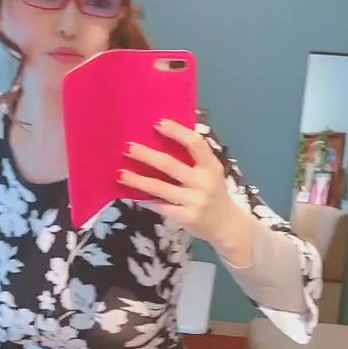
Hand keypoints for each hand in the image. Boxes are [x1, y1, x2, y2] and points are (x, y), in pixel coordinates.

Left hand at [119, 119, 251, 256]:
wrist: (226, 226)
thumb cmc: (214, 192)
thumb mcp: (212, 172)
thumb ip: (196, 157)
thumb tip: (166, 134)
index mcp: (212, 166)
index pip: (195, 143)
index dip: (176, 131)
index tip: (157, 123)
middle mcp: (203, 183)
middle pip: (170, 165)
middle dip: (146, 155)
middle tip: (128, 147)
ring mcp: (194, 201)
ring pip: (160, 188)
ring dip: (138, 180)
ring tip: (121, 174)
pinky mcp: (185, 217)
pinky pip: (160, 206)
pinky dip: (145, 200)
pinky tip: (132, 195)